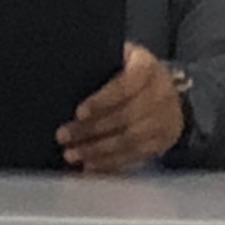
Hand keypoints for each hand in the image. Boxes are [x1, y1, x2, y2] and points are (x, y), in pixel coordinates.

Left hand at [60, 43, 187, 172]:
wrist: (163, 90)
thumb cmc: (127, 71)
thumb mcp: (116, 59)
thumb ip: (96, 65)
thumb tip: (57, 81)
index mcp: (147, 67)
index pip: (125, 86)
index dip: (102, 101)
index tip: (79, 113)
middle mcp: (162, 93)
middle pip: (126, 116)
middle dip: (92, 130)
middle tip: (63, 137)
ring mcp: (167, 119)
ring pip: (131, 140)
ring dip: (98, 151)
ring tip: (71, 155)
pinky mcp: (164, 140)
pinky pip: (136, 155)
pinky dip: (111, 163)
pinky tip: (90, 166)